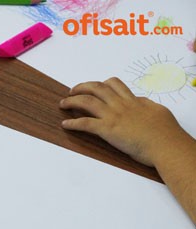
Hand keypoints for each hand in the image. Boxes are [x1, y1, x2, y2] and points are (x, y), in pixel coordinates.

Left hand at [59, 77, 188, 166]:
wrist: (165, 145)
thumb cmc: (165, 132)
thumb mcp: (158, 111)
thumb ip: (145, 105)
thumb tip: (140, 102)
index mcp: (133, 101)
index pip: (115, 84)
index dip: (101, 84)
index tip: (94, 87)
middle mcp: (121, 105)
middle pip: (97, 88)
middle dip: (82, 87)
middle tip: (73, 91)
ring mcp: (113, 116)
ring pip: (87, 102)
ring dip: (72, 101)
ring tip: (63, 103)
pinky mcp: (108, 130)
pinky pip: (85, 123)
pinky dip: (72, 123)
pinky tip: (65, 124)